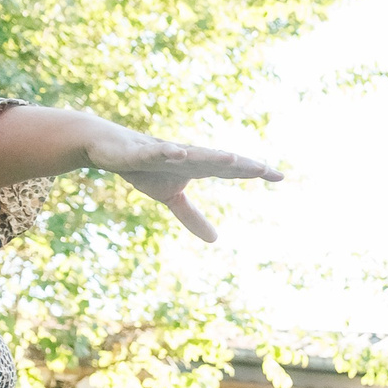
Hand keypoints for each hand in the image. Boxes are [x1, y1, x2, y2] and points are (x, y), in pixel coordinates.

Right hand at [83, 126, 280, 242]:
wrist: (107, 147)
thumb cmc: (145, 168)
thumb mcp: (170, 198)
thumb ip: (193, 217)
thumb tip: (215, 240)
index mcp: (196, 166)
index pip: (231, 169)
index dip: (254, 171)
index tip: (280, 176)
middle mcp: (186, 156)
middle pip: (218, 161)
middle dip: (241, 164)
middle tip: (265, 169)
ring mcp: (165, 151)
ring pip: (192, 154)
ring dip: (212, 156)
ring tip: (233, 158)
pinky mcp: (141, 151)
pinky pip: (156, 152)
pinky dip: (168, 152)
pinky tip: (180, 152)